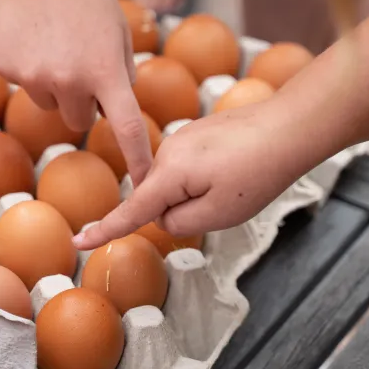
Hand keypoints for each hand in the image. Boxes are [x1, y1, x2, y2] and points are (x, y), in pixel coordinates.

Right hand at [0, 0, 152, 184]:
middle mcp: (70, 80)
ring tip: (55, 42)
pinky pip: (24, 84)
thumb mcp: (119, 32)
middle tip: (79, 62)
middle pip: (78, 120)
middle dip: (82, 101)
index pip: (126, 127)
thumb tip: (115, 110)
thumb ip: (121, 74)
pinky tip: (33, 36)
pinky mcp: (7, 68)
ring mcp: (34, 76)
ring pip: (48, 103)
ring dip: (54, 84)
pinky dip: (29, 67)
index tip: (144, 185)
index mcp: (105, 71)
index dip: (137, 160)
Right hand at [74, 101, 300, 249]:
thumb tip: (164, 217)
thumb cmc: (257, 172)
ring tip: (237, 181)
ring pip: (178, 183)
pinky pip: (192, 167)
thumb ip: (179, 222)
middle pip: (160, 198)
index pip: (131, 211)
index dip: (105, 230)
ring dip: (200, 192)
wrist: (288, 126)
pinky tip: (237, 167)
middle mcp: (168, 152)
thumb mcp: (218, 214)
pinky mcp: (198, 132)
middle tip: (226, 200)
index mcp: (168, 174)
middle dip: (183, 209)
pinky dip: (208, 176)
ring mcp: (183, 138)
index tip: (80, 241)